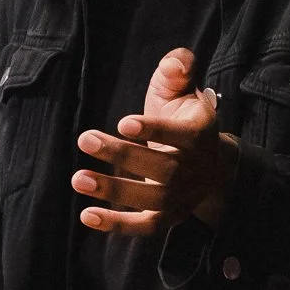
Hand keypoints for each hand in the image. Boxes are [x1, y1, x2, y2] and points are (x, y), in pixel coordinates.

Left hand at [71, 46, 237, 235]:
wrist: (211, 163)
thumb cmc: (185, 118)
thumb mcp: (183, 89)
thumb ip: (177, 70)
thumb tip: (175, 63)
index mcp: (201, 133)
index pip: (182, 135)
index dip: (154, 131)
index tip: (123, 123)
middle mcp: (195, 168)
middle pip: (162, 168)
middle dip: (121, 156)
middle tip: (85, 139)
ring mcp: (183, 196)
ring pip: (152, 199)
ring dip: (114, 191)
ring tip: (78, 178)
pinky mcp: (169, 217)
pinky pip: (146, 226)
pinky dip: (118, 225)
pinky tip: (87, 216)